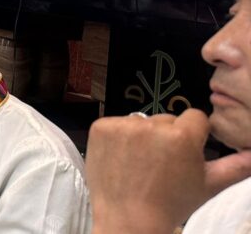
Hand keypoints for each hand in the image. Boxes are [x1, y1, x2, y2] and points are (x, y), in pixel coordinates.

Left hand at [87, 110, 250, 232]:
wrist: (128, 220)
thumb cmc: (172, 203)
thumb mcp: (209, 184)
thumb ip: (236, 166)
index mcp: (183, 135)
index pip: (195, 117)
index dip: (193, 136)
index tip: (185, 154)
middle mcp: (152, 125)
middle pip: (167, 119)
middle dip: (167, 136)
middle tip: (161, 164)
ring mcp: (123, 125)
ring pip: (142, 121)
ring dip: (142, 136)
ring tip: (141, 163)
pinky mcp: (100, 128)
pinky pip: (115, 124)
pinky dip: (117, 138)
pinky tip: (122, 159)